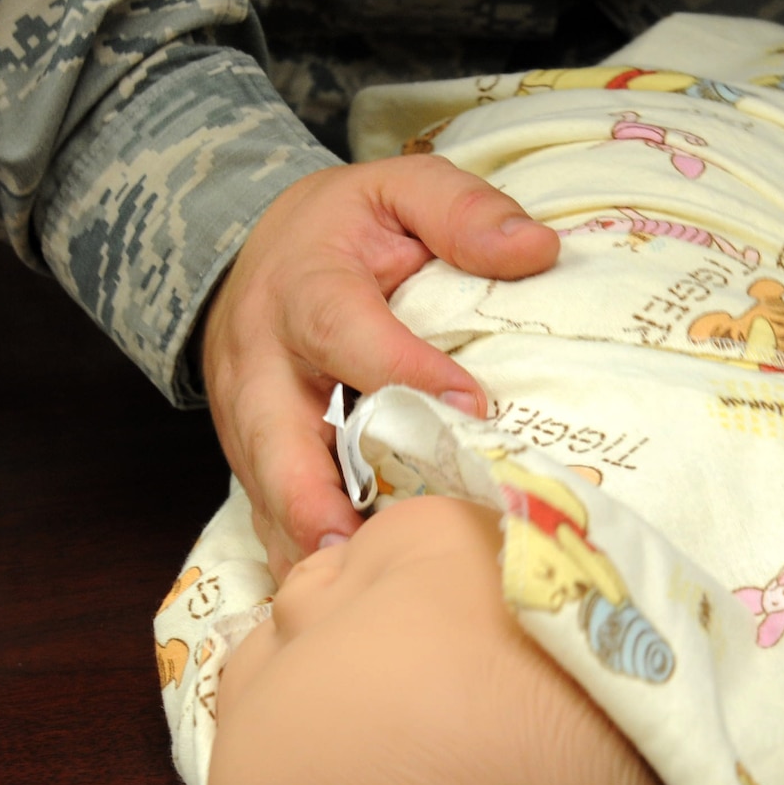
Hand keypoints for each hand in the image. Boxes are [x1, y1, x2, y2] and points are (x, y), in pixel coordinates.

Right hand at [200, 155, 558, 578]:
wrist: (256, 251)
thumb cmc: (345, 228)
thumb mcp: (399, 189)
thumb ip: (462, 211)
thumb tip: (536, 249)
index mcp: (305, 287)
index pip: (347, 331)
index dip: (402, 371)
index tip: (469, 409)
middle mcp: (262, 359)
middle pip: (274, 433)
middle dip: (306, 495)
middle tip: (350, 546)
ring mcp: (247, 417)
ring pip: (264, 488)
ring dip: (300, 541)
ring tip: (345, 591)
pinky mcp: (249, 456)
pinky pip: (263, 514)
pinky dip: (294, 555)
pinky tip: (335, 596)